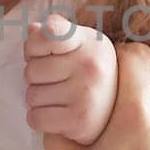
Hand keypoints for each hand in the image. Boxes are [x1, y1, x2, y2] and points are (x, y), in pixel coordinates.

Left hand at [23, 13, 117, 145]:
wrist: (118, 110)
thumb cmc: (90, 72)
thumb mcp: (80, 44)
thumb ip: (54, 32)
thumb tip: (31, 29)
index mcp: (88, 42)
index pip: (50, 32)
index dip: (34, 45)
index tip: (43, 53)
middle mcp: (90, 65)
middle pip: (31, 70)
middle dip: (36, 79)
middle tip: (54, 81)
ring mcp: (86, 93)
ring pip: (32, 96)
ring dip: (38, 100)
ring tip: (58, 98)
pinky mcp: (80, 119)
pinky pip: (36, 118)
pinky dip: (39, 119)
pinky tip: (56, 113)